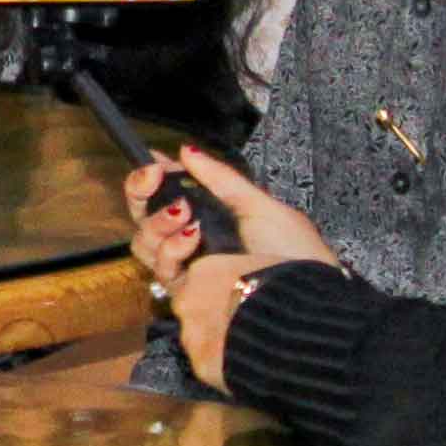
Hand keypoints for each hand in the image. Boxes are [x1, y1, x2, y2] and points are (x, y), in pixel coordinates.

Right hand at [123, 146, 334, 287]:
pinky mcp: (188, 294)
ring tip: (185, 212)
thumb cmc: (292, 253)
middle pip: (144, 220)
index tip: (153, 161)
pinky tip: (193, 236)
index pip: (166, 197)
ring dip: (159, 221)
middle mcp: (193, 244)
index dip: (150, 180)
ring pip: (146, 245)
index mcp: (210, 219)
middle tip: (153, 175)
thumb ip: (221, 178)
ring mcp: (189, 270)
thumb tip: (187, 150)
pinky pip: (162, 269)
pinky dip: (173, 249)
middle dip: (142, 194)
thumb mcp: (259, 205)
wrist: (304, 295)